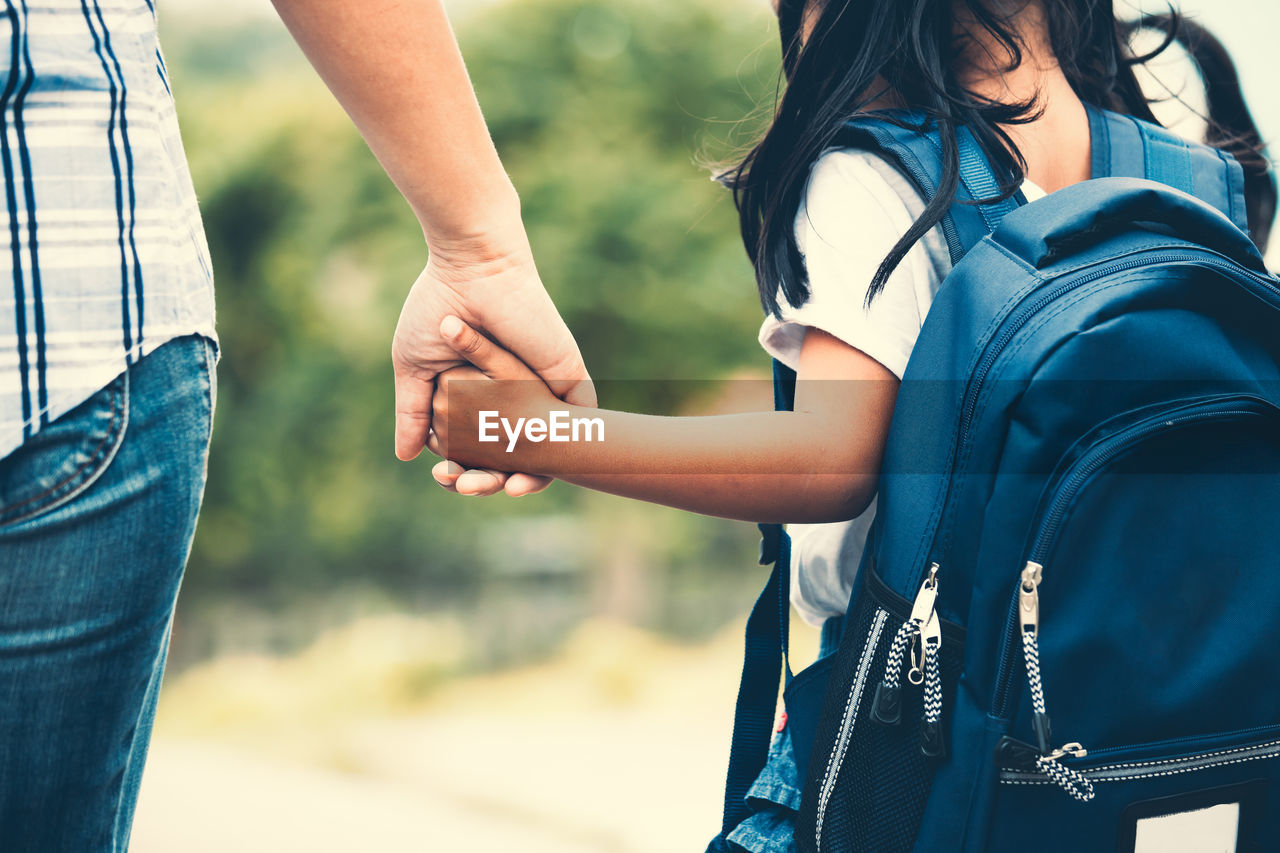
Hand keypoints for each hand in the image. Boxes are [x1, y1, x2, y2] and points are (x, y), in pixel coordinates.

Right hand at [392, 233, 594, 495]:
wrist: (474, 268)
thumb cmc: (438, 307)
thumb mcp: (415, 368)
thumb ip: (413, 412)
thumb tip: (404, 456)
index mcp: (480, 396)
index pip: (477, 449)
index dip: (463, 471)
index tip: (444, 477)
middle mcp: (515, 398)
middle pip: (511, 458)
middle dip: (489, 481)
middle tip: (466, 487)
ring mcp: (544, 391)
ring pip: (544, 452)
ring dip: (523, 478)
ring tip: (499, 487)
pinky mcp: (569, 379)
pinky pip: (574, 430)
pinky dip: (557, 458)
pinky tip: (530, 475)